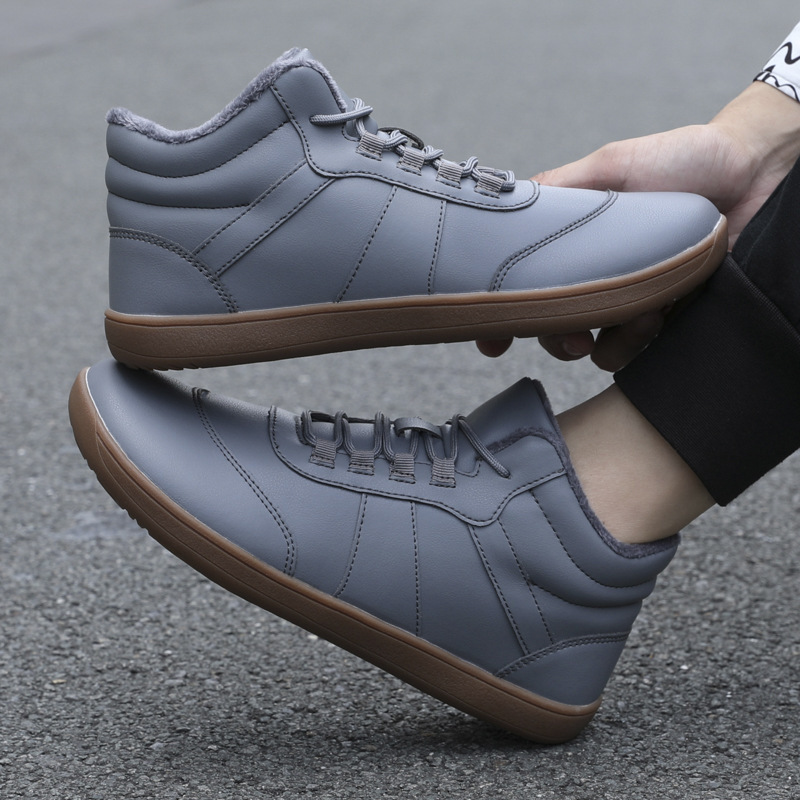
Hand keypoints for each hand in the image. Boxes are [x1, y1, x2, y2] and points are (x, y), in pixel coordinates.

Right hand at [479, 82, 799, 368]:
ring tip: (631, 313)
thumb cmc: (684, 159)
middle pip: (547, 325)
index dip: (499, 315)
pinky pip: (629, 354)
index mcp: (571, 245)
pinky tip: (657, 314)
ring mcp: (625, 302)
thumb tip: (510, 201)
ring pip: (584, 348)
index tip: (489, 337)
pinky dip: (634, 342)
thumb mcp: (611, 164)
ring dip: (596, 340)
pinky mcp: (660, 319)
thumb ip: (560, 186)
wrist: (755, 173)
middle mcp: (592, 277)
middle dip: (550, 337)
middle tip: (569, 334)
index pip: (522, 284)